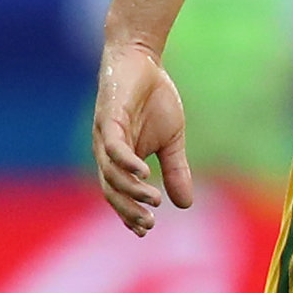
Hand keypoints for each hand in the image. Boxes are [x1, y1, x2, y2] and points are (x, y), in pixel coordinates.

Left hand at [92, 40, 194, 234]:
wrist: (142, 61)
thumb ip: (176, 170)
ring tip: (153, 200)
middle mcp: (106, 151)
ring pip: (111, 172)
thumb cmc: (154, 99)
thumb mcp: (173, 140)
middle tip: (148, 224)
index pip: (119, 193)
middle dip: (127, 209)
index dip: (128, 213)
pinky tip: (144, 173)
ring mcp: (106, 136)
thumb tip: (186, 205)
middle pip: (110, 189)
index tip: (145, 231)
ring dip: (131, 189)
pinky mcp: (109, 118)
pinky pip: (114, 147)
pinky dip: (127, 163)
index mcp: (120, 158)